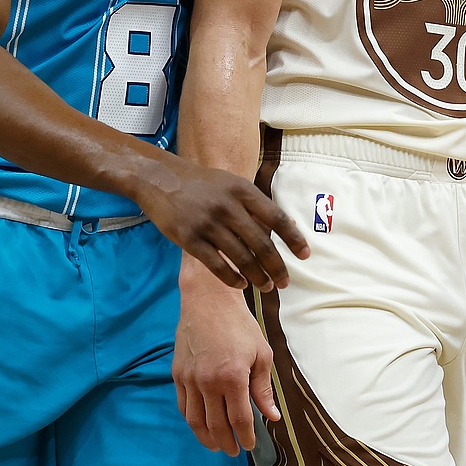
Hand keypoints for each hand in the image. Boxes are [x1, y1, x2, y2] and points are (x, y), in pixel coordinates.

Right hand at [135, 159, 307, 291]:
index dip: (293, 238)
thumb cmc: (201, 183)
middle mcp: (228, 207)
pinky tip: (241, 283)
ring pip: (241, 258)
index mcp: (242, 190)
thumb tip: (286, 227)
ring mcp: (208, 223)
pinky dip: (232, 278)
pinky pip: (217, 265)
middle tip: (285, 282)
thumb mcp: (231, 184)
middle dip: (277, 267)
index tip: (305, 255)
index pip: (276, 217)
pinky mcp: (189, 238)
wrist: (160, 178)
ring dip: (257, 277)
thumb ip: (255, 205)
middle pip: (261, 244)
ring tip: (266, 287)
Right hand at [174, 278, 279, 453]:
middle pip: (216, 425)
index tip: (249, 445)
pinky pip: (183, 405)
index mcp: (232, 377)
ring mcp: (190, 378)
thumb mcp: (261, 353)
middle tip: (234, 451)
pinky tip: (201, 425)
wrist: (208, 300)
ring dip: (206, 438)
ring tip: (216, 445)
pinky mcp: (178, 373)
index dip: (245, 437)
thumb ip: (263, 388)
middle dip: (227, 443)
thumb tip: (271, 416)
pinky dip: (192, 421)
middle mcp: (208, 381)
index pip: (239, 419)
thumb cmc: (239, 324)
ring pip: (195, 420)